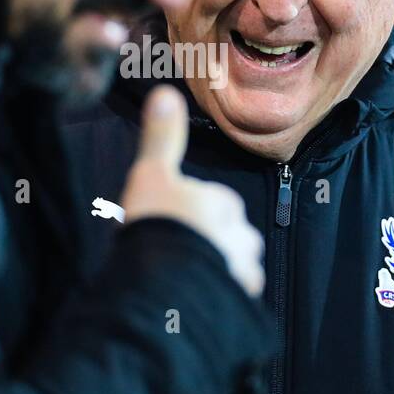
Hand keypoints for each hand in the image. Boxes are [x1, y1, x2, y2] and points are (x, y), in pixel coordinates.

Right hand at [120, 86, 264, 296]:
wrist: (165, 280)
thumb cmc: (158, 223)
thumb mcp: (151, 173)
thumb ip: (162, 137)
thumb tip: (165, 91)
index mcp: (223, 202)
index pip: (217, 204)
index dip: (193, 215)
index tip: (172, 225)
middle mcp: (241, 235)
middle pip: (232, 237)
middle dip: (214, 245)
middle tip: (179, 255)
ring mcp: (242, 271)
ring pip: (236, 269)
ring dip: (219, 273)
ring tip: (188, 283)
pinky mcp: (238, 301)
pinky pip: (234, 299)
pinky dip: (220, 299)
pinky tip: (196, 303)